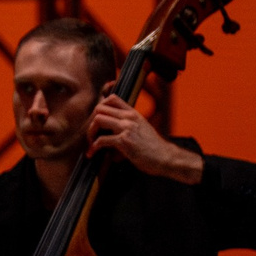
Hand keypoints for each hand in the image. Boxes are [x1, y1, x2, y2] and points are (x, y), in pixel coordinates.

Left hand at [88, 90, 202, 181]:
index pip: (112, 98)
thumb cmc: (152, 146)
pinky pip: (101, 140)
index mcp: (133, 113)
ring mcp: (127, 128)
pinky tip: (93, 153)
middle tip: (92, 134)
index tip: (97, 120)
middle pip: (100, 108)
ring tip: (91, 143)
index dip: (100, 107)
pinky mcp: (124, 141)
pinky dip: (94, 147)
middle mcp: (129, 117)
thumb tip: (111, 126)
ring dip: (90, 133)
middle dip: (91, 121)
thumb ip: (128, 123)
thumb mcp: (141, 127)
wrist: (165, 157)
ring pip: (98, 120)